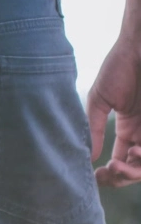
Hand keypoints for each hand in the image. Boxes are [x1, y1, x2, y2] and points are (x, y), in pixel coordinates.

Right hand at [87, 34, 140, 186]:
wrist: (140, 46)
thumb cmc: (120, 66)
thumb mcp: (99, 100)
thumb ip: (94, 128)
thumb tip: (87, 156)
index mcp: (128, 129)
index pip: (120, 162)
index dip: (109, 175)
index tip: (95, 175)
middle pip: (136, 170)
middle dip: (121, 178)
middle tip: (108, 173)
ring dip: (133, 172)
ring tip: (119, 163)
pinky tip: (132, 151)